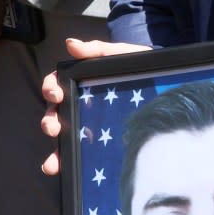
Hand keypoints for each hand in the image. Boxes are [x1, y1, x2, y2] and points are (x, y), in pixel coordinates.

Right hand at [41, 37, 151, 175]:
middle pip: (54, 114)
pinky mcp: (97, 143)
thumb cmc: (138, 66)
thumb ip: (97, 49)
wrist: (164, 83)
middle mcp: (78, 105)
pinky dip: (65, 162)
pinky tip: (62, 170)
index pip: (56, 85)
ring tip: (54, 160)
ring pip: (62, 138)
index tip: (55, 94)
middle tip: (53, 127)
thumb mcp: (120, 54)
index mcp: (79, 83)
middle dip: (49, 121)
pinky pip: (77, 153)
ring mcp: (86, 125)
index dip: (50, 88)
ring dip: (54, 149)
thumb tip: (71, 44)